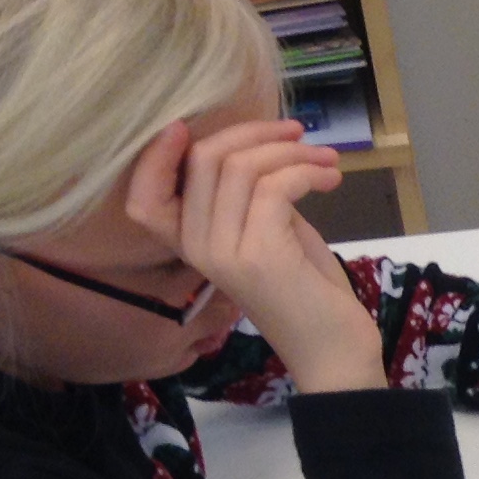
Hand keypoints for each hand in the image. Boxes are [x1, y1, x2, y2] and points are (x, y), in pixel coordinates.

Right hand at [125, 118, 381, 393]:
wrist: (336, 355)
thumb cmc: (308, 293)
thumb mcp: (272, 233)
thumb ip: (252, 197)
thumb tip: (260, 152)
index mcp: (191, 244)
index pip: (143, 195)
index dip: (157, 153)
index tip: (194, 123)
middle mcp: (198, 247)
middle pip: (202, 159)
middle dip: (256, 134)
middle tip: (300, 136)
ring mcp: (225, 252)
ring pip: (241, 167)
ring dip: (292, 152)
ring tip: (327, 162)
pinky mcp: (260, 255)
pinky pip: (274, 186)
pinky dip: (306, 172)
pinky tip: (330, 180)